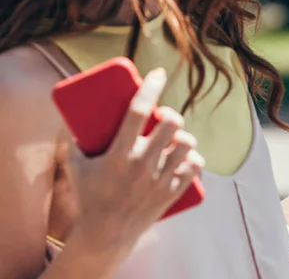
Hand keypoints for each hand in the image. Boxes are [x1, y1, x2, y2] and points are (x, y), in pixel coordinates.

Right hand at [66, 68, 204, 257]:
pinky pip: (195, 166)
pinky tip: (187, 156)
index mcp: (119, 154)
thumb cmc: (89, 195)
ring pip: (187, 144)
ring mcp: (161, 179)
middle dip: (171, 114)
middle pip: (172, 125)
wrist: (105, 235)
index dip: (151, 87)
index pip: (138, 111)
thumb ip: (74, 138)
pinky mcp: (173, 192)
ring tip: (174, 139)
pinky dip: (193, 158)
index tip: (157, 73)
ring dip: (183, 137)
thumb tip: (73, 113)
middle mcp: (143, 165)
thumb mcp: (76, 164)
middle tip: (164, 117)